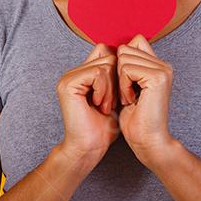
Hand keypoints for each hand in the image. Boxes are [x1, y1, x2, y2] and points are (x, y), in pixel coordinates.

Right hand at [55, 42, 121, 164]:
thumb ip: (119, 78)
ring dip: (111, 87)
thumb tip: (132, 58)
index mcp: (83, 74)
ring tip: (106, 106)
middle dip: (116, 80)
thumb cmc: (104, 128)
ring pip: (105, 64)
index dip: (119, 71)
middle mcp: (74, 73)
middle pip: (108, 56)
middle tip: (111, 104)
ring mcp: (69, 77)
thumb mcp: (116, 97)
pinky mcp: (68, 84)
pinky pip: (97, 73)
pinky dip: (104, 90)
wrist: (90, 148)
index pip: (107, 52)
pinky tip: (100, 105)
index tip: (120, 94)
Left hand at [115, 34, 177, 168]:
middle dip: (118, 72)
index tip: (122, 86)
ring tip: (129, 98)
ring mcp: (163, 69)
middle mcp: (164, 65)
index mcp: (159, 66)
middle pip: (126, 48)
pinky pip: (126, 68)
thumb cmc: (136, 121)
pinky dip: (122, 86)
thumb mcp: (127, 89)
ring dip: (120, 81)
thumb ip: (126, 68)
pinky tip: (130, 100)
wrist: (147, 141)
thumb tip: (113, 48)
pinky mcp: (157, 77)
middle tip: (126, 96)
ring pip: (124, 57)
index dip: (121, 61)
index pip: (134, 42)